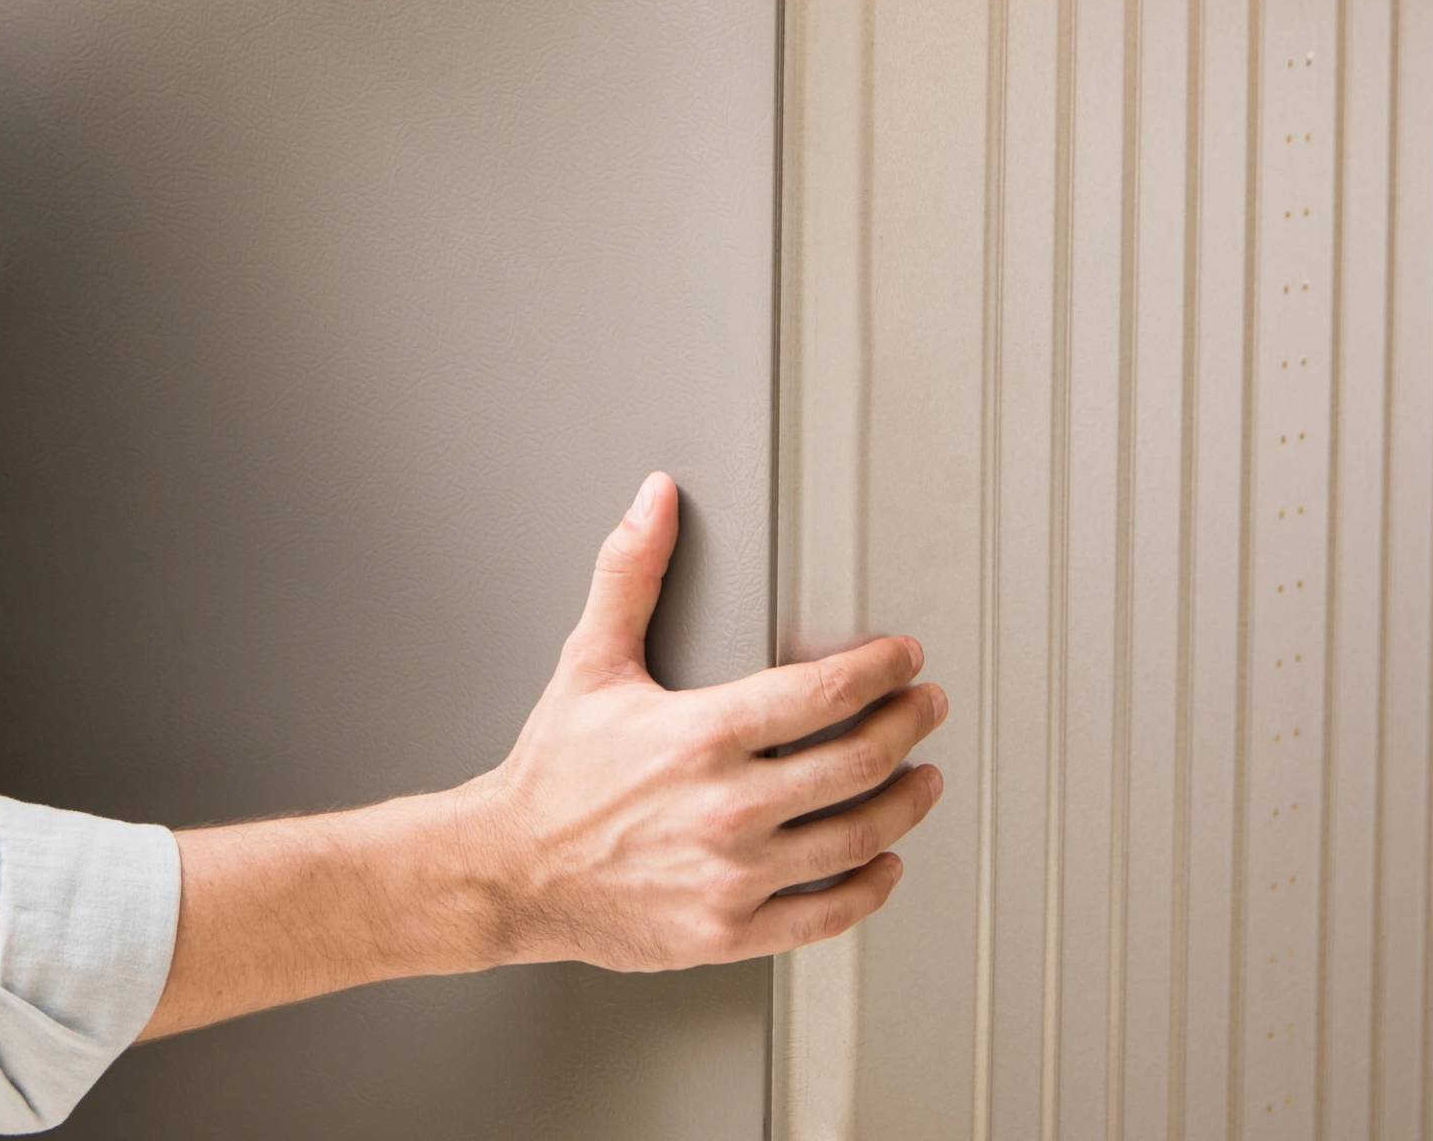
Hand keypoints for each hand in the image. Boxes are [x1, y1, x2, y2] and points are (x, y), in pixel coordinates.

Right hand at [453, 472, 948, 971]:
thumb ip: (631, 574)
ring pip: (856, 837)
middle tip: (927, 708)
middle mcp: (725, 809)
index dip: (882, 670)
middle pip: (858, 762)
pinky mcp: (727, 932)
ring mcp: (731, 876)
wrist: (506, 872)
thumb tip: (655, 501)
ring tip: (922, 779)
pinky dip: (870, 888)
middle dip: (908, 726)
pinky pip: (825, 915)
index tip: (904, 660)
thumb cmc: (552, 775)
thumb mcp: (590, 662)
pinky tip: (883, 865)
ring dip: (905, 803)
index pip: (824, 693)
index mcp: (700, 735)